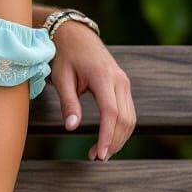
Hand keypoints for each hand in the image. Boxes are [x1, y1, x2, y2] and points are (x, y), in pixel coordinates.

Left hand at [50, 20, 135, 160]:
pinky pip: (128, 111)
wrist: (75, 34)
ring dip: (119, 137)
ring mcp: (124, 82)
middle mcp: (119, 80)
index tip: (99, 153)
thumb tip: (72, 127)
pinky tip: (108, 138)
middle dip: (114, 142)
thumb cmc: (65, 54)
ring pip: (131, 117)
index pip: (111, 113)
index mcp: (104, 77)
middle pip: (125, 119)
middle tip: (97, 158)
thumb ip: (68, 103)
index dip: (107, 136)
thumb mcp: (61, 77)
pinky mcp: (123, 85)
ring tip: (102, 152)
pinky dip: (121, 127)